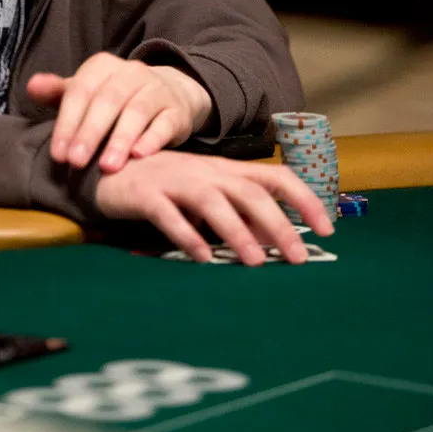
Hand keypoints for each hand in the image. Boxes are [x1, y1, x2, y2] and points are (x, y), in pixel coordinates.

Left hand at [27, 52, 211, 172]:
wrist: (168, 93)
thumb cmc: (116, 99)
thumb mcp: (86, 92)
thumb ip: (59, 92)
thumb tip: (31, 86)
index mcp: (103, 66)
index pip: (81, 91)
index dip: (68, 122)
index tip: (58, 154)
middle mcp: (131, 72)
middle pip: (108, 100)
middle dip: (90, 132)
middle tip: (77, 162)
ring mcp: (157, 90)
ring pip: (138, 111)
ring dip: (121, 139)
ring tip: (107, 166)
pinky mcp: (177, 111)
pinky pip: (165, 123)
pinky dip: (153, 139)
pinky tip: (140, 156)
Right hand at [94, 150, 334, 265]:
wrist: (103, 168)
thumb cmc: (161, 188)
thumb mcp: (204, 197)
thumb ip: (237, 214)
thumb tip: (276, 240)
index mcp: (224, 170)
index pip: (275, 177)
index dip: (304, 199)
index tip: (329, 229)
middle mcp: (204, 171)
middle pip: (249, 191)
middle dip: (278, 224)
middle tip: (299, 259)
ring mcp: (173, 180)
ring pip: (212, 200)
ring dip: (237, 231)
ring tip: (255, 263)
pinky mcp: (144, 194)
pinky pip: (168, 214)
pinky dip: (186, 235)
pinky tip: (202, 258)